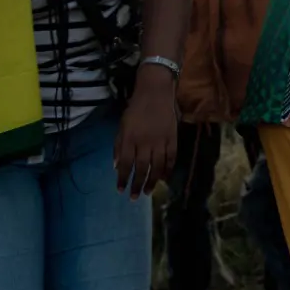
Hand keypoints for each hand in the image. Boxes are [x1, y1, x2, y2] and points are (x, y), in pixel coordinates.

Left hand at [114, 73, 178, 198]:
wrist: (156, 91)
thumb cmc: (136, 108)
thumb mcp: (122, 125)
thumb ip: (119, 146)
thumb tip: (116, 166)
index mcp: (130, 138)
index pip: (126, 164)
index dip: (123, 178)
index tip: (120, 190)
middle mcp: (145, 142)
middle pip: (141, 168)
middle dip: (137, 185)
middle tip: (135, 198)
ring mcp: (161, 141)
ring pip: (157, 166)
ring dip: (152, 181)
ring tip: (148, 192)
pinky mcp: (173, 138)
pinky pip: (171, 158)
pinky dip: (168, 170)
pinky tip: (164, 179)